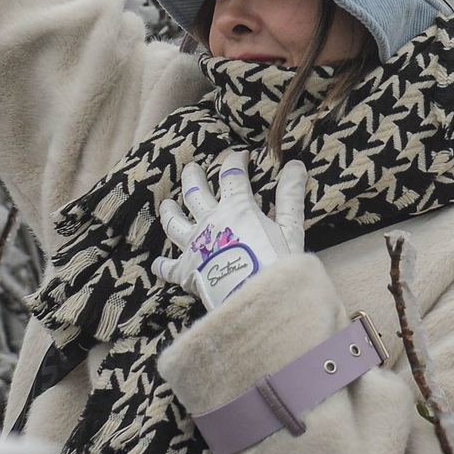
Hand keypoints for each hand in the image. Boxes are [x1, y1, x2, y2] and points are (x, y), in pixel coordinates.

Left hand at [153, 153, 306, 308]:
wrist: (255, 298)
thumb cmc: (275, 264)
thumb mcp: (290, 228)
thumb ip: (290, 196)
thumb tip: (295, 164)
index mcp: (235, 208)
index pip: (232, 175)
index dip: (235, 161)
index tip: (240, 155)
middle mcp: (209, 222)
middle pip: (195, 192)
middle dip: (193, 176)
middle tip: (192, 168)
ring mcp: (194, 246)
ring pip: (175, 222)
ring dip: (170, 211)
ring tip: (167, 204)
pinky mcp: (186, 271)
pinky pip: (169, 267)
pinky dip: (163, 265)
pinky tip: (157, 263)